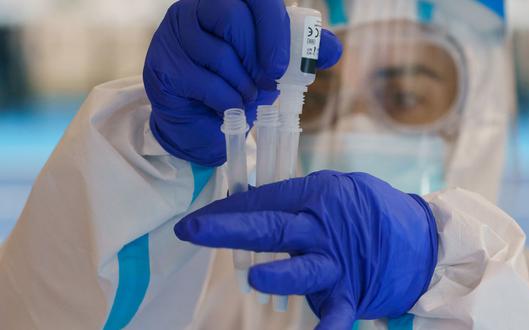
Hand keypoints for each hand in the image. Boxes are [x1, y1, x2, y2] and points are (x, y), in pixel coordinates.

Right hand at [143, 0, 341, 166]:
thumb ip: (301, 54)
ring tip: (247, 98)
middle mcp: (195, 10)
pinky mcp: (162, 65)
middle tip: (266, 84)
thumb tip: (333, 50)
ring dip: (241, 84)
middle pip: (231, 17)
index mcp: (227, 2)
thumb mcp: (272, 67)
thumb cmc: (237, 85)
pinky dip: (225, 100)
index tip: (281, 66)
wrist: (200, 121)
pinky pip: (203, 80)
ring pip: (218, 52)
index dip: (273, 28)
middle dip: (257, 58)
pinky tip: (228, 108)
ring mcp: (174, 35)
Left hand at [174, 171, 437, 328]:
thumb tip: (251, 199)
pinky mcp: (351, 293)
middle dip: (230, 228)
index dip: (229, 207)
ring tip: (253, 277)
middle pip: (272, 228)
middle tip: (193, 230)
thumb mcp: (337, 188)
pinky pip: (336, 313)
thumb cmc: (373, 209)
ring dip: (278, 274)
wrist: (423, 240)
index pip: (264, 199)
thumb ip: (298, 196)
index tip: (198, 219)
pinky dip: (326, 327)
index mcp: (317, 196)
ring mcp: (337, 264)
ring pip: (302, 269)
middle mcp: (323, 230)